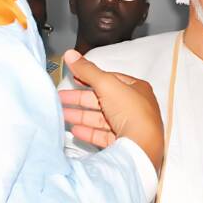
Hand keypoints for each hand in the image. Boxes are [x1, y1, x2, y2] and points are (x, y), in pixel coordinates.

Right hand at [59, 50, 163, 170]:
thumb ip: (87, 70)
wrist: (141, 147)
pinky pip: (103, 135)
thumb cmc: (131, 112)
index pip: (110, 80)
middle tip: (60, 98)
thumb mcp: (107, 84)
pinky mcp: (123, 144)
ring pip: (101, 119)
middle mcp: (135, 108)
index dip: (90, 77)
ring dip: (81, 116)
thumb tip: (70, 54)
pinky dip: (89, 132)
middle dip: (80, 99)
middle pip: (103, 100)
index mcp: (137, 89)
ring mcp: (130, 127)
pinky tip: (75, 131)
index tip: (73, 77)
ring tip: (63, 115)